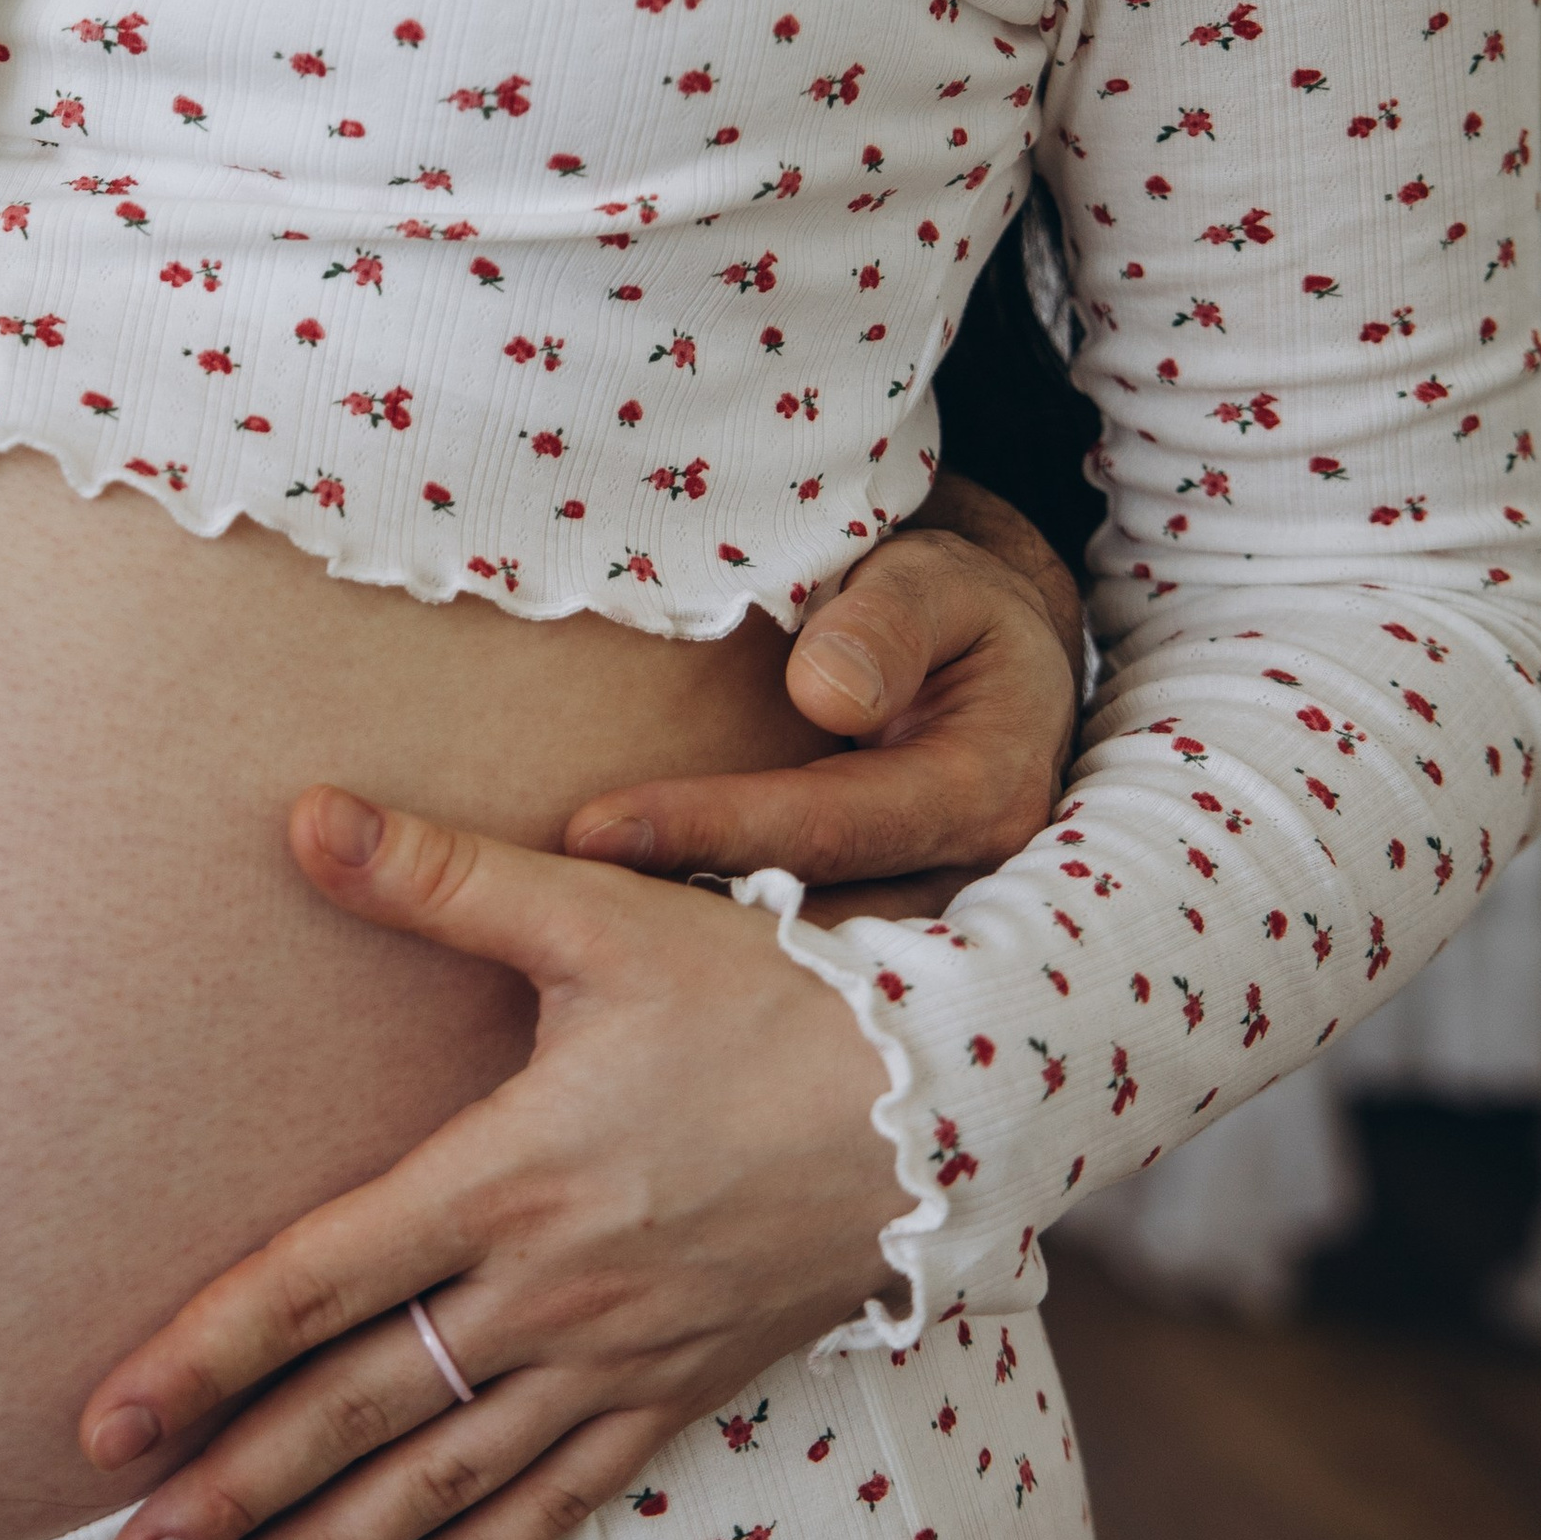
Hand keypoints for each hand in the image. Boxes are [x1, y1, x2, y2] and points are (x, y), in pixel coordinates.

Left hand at [82, 786, 899, 1539]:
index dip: (201, 1358)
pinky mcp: (683, 1388)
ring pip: (447, 1478)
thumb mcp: (602, 916)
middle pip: (358, 1411)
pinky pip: (565, 1497)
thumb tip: (305, 814)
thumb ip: (442, 876)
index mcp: (508, 1180)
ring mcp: (618, 1358)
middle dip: (235, 1495)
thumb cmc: (769, 994)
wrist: (950, 1098)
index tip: (103, 1428)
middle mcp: (549, 1294)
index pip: (317, 1286)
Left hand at [565, 480, 1083, 929]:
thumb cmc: (953, 607)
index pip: (825, 825)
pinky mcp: (876, 932)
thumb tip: (824, 695)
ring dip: (680, 954)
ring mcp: (919, 919)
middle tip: (549, 915)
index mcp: (975, 794)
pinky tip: (609, 950)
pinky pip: (786, 955)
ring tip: (560, 946)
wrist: (991, 658)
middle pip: (802, 918)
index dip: (708, 828)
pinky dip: (700, 956)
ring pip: (793, 957)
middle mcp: (953, 879)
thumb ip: (889, 623)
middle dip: (676, 926)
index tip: (591, 831)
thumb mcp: (937, 582)